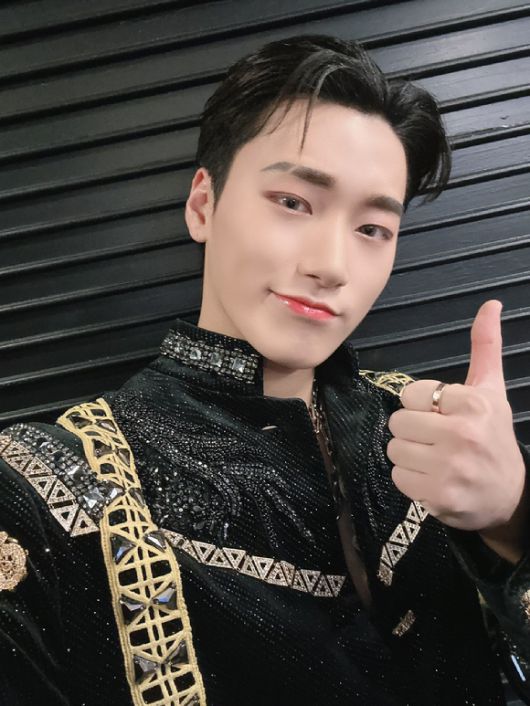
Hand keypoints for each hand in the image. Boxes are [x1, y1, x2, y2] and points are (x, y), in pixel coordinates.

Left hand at [386, 300, 526, 539]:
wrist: (509, 495)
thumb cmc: (494, 437)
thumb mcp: (492, 390)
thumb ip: (485, 346)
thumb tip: (490, 304)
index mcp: (472, 403)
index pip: (411, 394)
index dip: (423, 406)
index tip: (443, 416)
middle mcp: (461, 434)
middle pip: (398, 422)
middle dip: (413, 431)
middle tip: (437, 440)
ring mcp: (449, 468)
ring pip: (394, 450)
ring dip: (410, 456)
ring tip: (435, 460)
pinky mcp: (437, 495)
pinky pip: (398, 477)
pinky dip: (411, 480)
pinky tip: (433, 479)